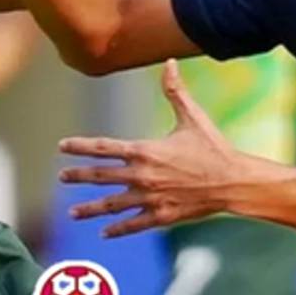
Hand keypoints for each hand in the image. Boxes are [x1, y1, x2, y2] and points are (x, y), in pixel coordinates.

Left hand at [59, 60, 246, 238]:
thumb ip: (175, 91)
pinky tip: (104, 232)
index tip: (62, 146)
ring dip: (90, 209)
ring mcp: (150, 198)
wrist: (233, 181)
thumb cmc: (213, 147)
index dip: (80, 146)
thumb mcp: (192, 116)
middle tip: (62, 177)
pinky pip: (133, 224)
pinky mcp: (161, 216)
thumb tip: (169, 62)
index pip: (103, 147)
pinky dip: (117, 229)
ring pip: (111, 204)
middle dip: (78, 176)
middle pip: (100, 176)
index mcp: (145, 150)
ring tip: (72, 213)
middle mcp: (142, 175)